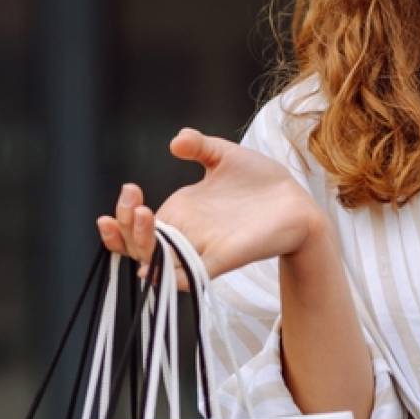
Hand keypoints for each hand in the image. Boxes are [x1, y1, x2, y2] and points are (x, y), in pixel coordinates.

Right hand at [96, 128, 322, 288]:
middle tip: (135, 199)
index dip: (122, 214)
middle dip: (125, 226)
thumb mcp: (225, 155)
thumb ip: (199, 145)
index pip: (136, 224)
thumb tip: (175, 141)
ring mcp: (201, 250)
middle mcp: (185, 234)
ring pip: (156, 262)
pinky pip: (189, 277)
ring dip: (143, 245)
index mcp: (180, 212)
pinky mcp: (222, 260)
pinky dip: (169, 277)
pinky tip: (153, 268)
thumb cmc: (260, 180)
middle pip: (137, 245)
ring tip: (147, 215)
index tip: (130, 190)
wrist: (297, 200)